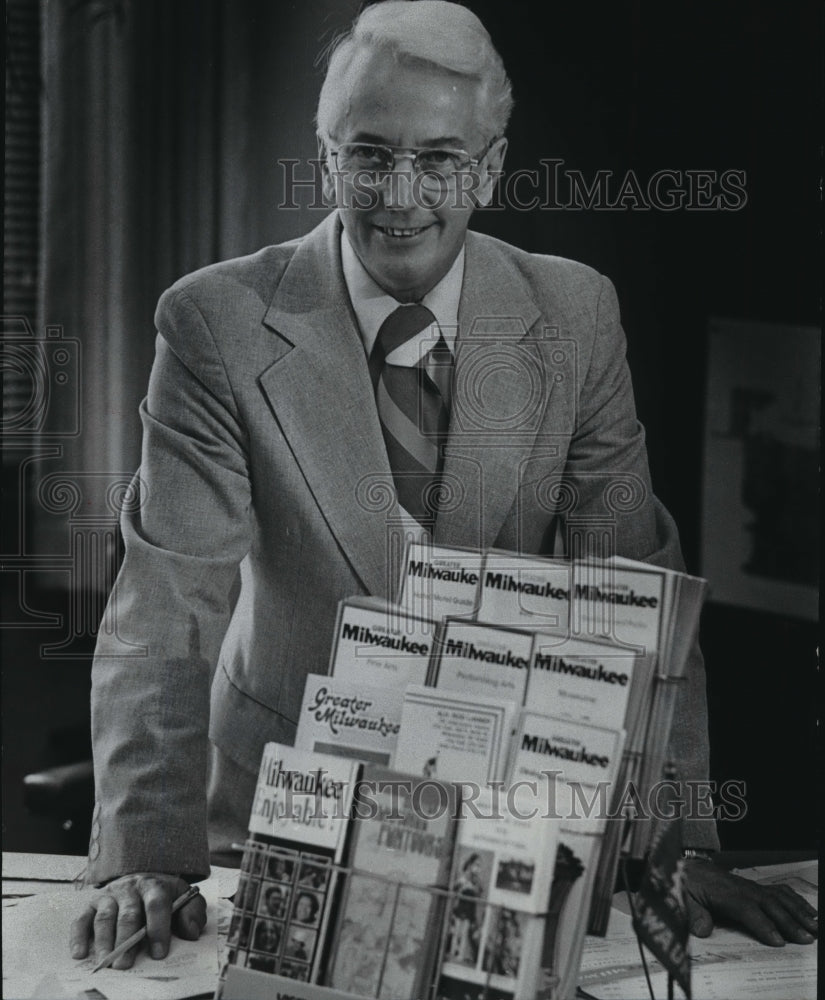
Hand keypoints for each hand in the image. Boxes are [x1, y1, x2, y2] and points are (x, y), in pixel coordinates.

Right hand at [69, 873, 206, 969]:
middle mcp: (130, 888)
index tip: (158, 953)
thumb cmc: (165, 897)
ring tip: (106, 962)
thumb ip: (193, 913)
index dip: (158, 928)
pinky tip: (79, 953)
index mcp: (155, 886)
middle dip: (127, 940)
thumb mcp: (185, 898)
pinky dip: (78, 936)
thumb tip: (191, 932)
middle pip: (128, 913)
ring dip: (104, 941)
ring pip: (105, 917)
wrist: (143, 878)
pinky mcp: (92, 904)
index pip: (157, 904)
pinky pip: (81, 919)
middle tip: (125, 964)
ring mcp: (109, 895)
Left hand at [683, 859, 816, 946]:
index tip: (778, 941)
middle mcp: (741, 887)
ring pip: (778, 897)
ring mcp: (750, 886)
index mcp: (723, 892)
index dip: (763, 924)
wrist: (688, 867)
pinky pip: (779, 891)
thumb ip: (692, 914)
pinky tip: (808, 911)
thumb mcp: (682, 898)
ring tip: (814, 927)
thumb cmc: (687, 885)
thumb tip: (702, 930)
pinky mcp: (755, 887)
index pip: (746, 908)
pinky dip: (796, 900)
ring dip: (798, 912)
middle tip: (806, 939)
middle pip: (769, 904)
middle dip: (789, 922)